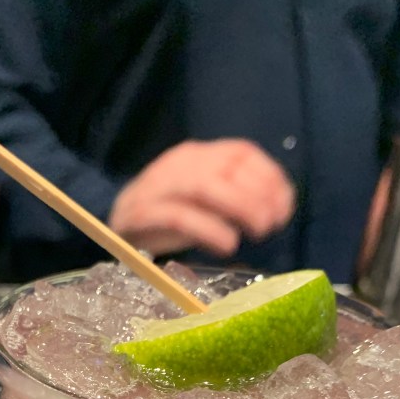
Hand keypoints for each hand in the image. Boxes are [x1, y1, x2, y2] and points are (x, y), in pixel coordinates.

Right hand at [108, 139, 295, 258]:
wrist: (114, 223)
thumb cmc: (170, 216)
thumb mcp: (206, 203)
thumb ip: (236, 200)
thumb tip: (276, 211)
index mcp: (199, 154)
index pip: (242, 152)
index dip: (270, 178)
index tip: (285, 209)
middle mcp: (180, 163)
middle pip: (226, 168)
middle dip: (259, 197)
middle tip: (272, 226)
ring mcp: (159, 186)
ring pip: (204, 187)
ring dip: (239, 208)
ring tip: (258, 234)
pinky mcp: (142, 213)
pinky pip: (178, 216)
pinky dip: (208, 230)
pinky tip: (228, 245)